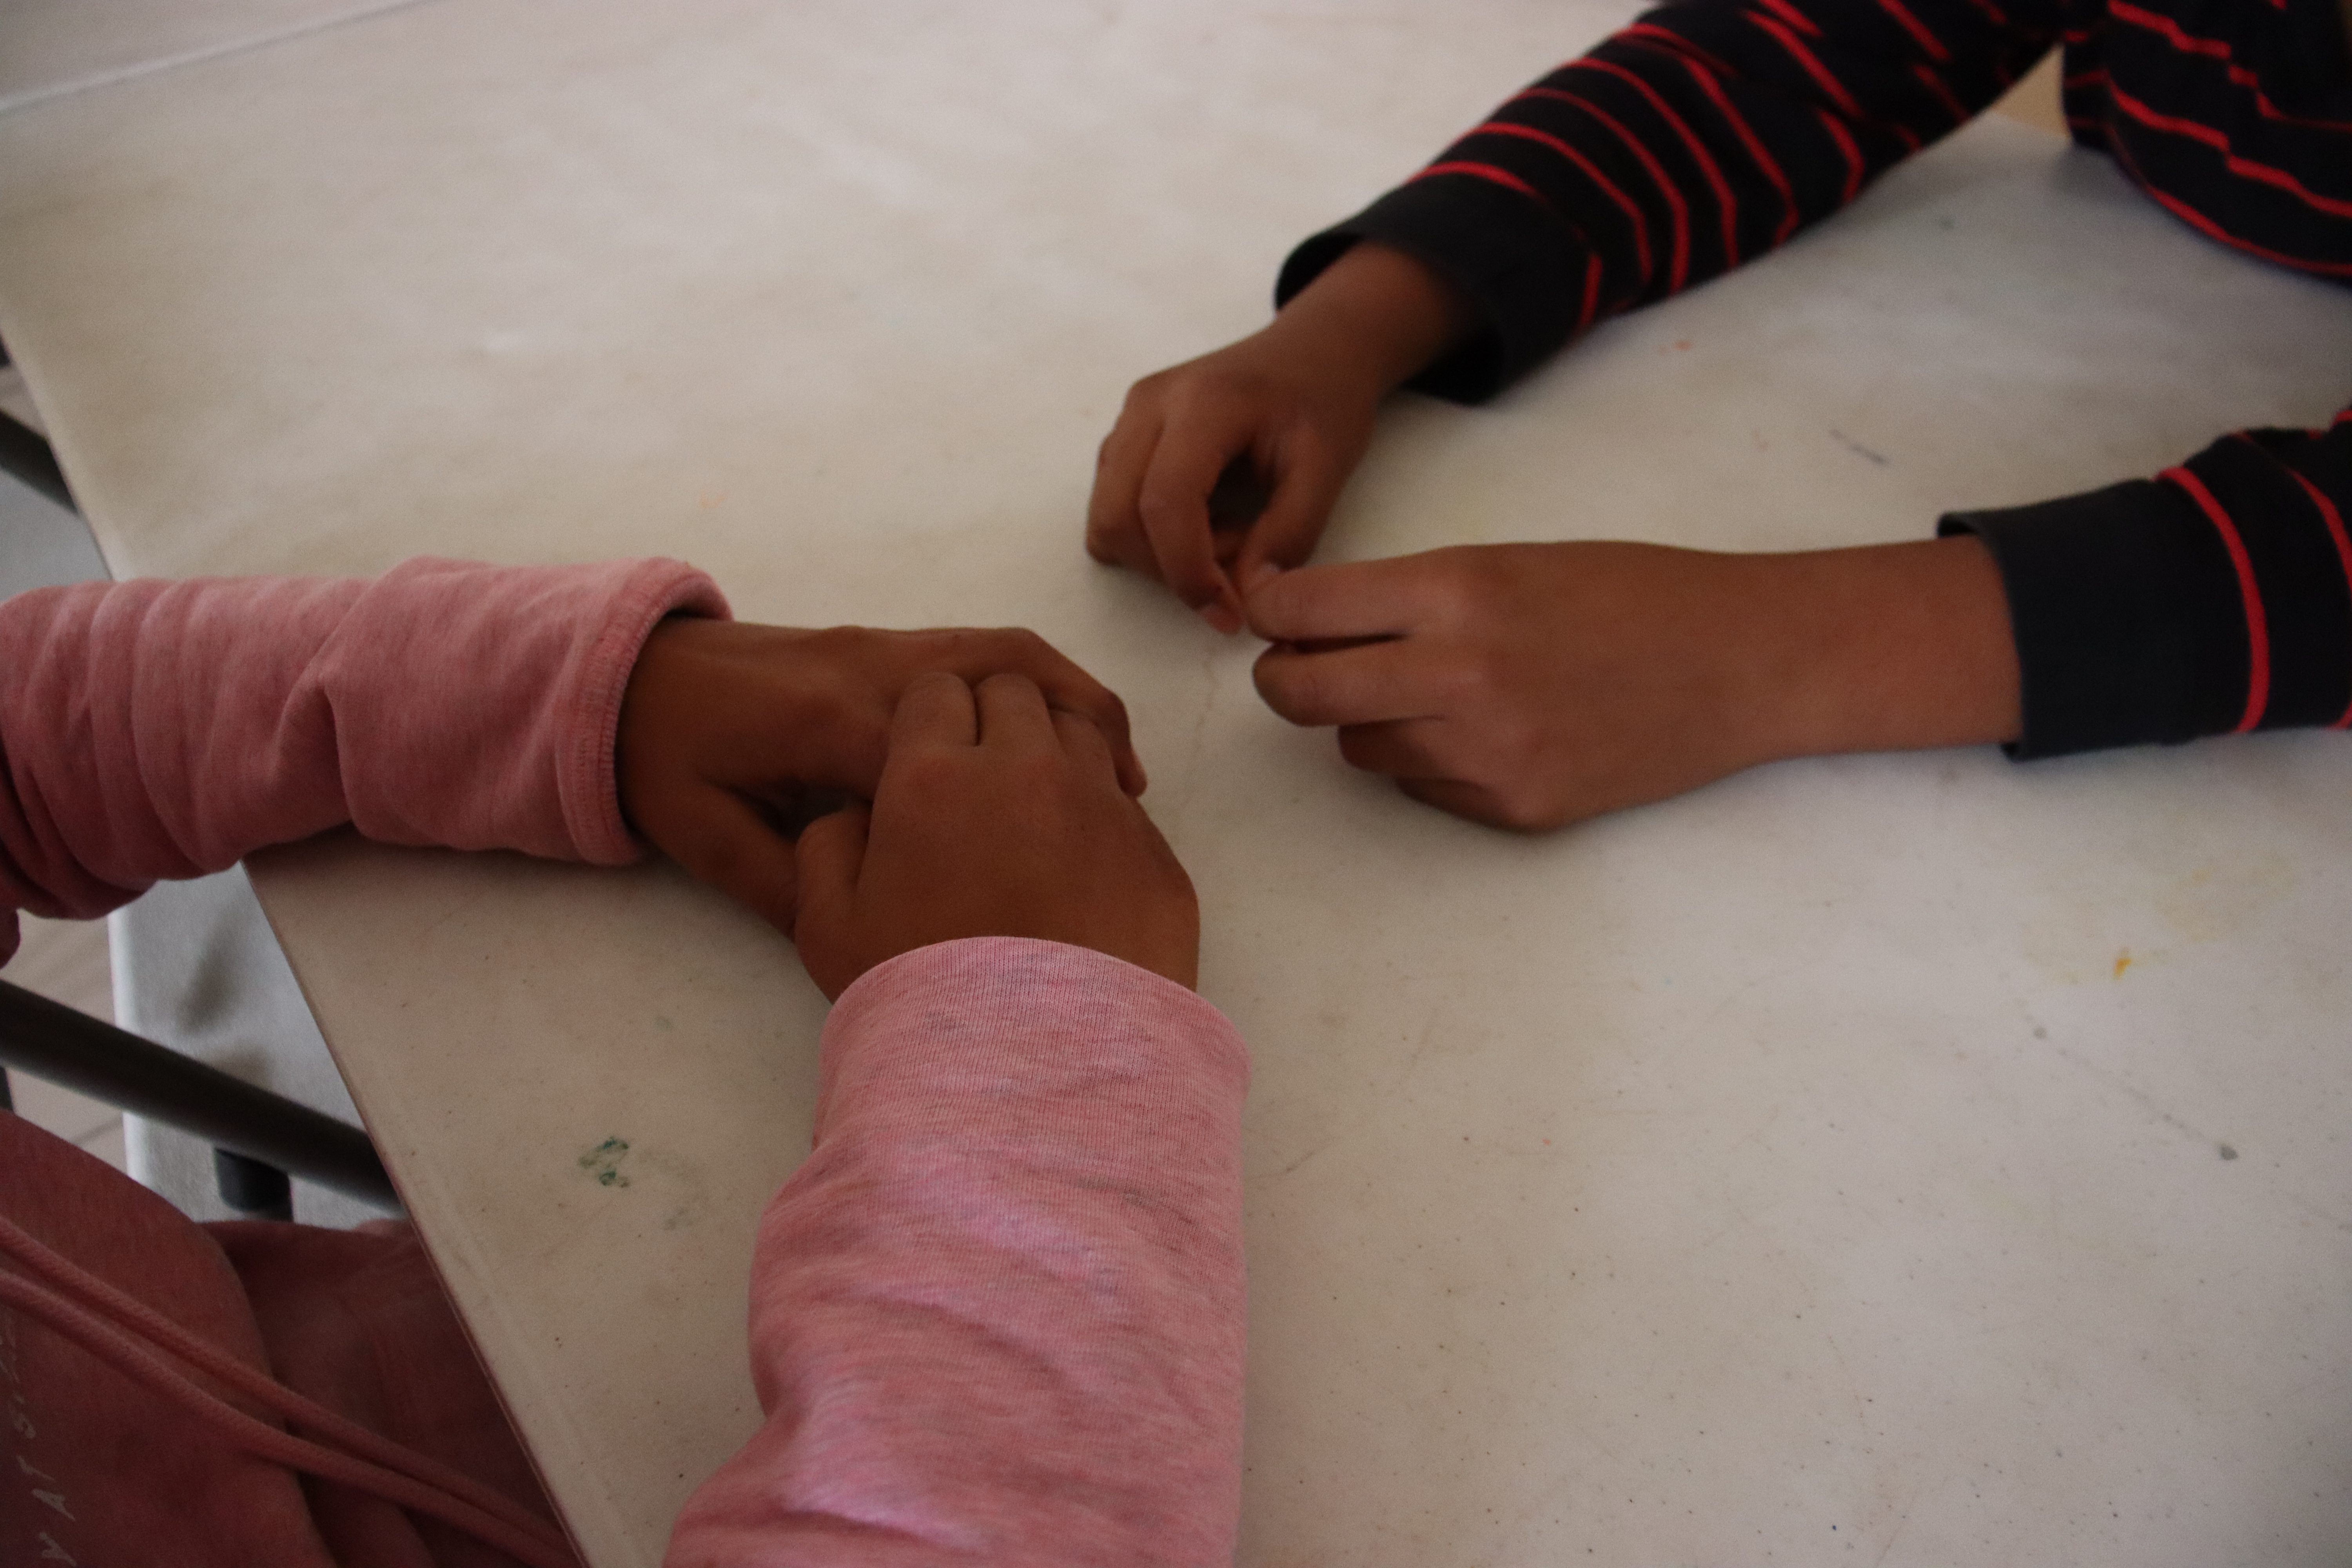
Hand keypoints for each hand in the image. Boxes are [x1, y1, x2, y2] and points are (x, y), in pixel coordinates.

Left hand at [618, 620, 1141, 927]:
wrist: (630, 679)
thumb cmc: (666, 764)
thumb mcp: (709, 844)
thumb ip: (791, 888)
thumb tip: (879, 930)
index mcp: (826, 719)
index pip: (943, 755)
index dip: (1009, 800)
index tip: (1063, 858)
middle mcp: (869, 667)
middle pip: (1002, 674)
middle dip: (1075, 730)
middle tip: (1129, 808)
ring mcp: (882, 645)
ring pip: (1005, 649)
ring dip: (1072, 698)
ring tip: (1120, 771)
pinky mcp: (887, 643)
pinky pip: (985, 647)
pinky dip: (1042, 682)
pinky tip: (1067, 738)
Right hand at [792, 672, 1197, 998]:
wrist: (1037, 1074)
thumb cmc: (920, 997)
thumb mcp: (829, 927)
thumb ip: (829, 844)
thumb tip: (860, 810)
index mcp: (935, 775)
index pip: (936, 690)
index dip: (927, 720)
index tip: (923, 763)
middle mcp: (1026, 769)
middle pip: (1013, 694)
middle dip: (990, 720)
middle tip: (976, 785)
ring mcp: (1102, 809)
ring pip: (1079, 732)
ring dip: (1050, 756)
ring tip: (1031, 823)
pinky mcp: (1156, 857)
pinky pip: (1126, 806)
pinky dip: (1099, 820)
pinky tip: (1078, 877)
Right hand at [1086, 243, 1467, 632]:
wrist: (1314, 350)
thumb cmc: (1325, 400)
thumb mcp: (1328, 467)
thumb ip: (1290, 534)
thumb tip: (1247, 601)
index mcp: (1203, 402)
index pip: (1164, 502)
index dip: (1187, 572)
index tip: (1230, 614)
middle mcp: (1149, 404)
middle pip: (1117, 517)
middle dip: (1169, 569)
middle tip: (1238, 568)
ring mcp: (1129, 418)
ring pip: (1107, 518)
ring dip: (1159, 555)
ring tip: (1228, 537)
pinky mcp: (1125, 436)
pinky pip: (1112, 507)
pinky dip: (1150, 537)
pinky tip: (1207, 522)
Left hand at [1246, 538, 2020, 831]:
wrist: (1740, 661)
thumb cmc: (1627, 594)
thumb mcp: (1510, 560)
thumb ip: (1408, 595)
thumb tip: (1304, 626)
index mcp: (1457, 591)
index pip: (1301, 612)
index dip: (1270, 615)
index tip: (1269, 618)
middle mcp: (1460, 675)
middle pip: (1300, 695)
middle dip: (1283, 681)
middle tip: (1296, 670)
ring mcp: (1486, 752)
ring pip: (1356, 748)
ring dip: (1366, 723)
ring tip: (1430, 693)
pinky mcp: (1514, 809)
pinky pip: (1420, 790)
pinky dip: (1431, 764)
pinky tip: (1490, 732)